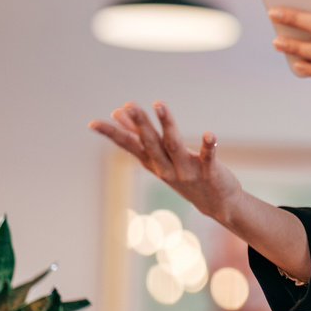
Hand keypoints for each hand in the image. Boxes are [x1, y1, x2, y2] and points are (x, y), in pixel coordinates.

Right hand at [88, 101, 242, 222]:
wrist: (218, 205)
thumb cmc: (186, 176)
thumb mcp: (160, 159)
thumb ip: (140, 137)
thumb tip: (119, 114)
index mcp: (153, 163)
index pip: (129, 146)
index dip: (112, 134)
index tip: (93, 123)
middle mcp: (166, 168)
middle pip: (151, 143)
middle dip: (140, 124)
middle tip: (129, 105)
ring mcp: (187, 171)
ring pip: (174, 146)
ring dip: (167, 125)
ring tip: (159, 104)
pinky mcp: (209, 173)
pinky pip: (208, 158)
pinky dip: (209, 146)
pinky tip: (209, 134)